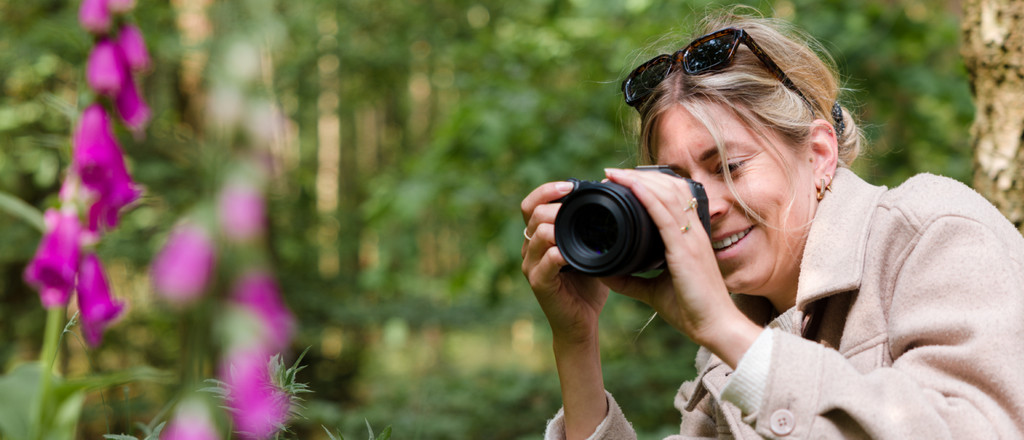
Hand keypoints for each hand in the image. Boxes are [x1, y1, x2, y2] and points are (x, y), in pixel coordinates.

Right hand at [521, 181, 610, 343]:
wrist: (582, 322)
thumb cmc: (588, 285)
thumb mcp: (590, 249)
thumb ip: (591, 228)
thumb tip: (609, 196)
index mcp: (539, 237)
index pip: (531, 204)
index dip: (546, 190)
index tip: (570, 185)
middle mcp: (530, 248)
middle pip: (533, 214)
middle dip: (555, 205)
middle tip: (576, 203)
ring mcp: (532, 266)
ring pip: (538, 234)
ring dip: (558, 226)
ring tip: (578, 227)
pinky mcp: (539, 284)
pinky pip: (546, 261)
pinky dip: (560, 254)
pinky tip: (573, 254)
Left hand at [599, 168, 759, 366]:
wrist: (716, 329)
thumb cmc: (692, 310)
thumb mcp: (654, 291)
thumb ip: (632, 281)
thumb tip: (606, 273)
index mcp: (690, 237)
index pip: (673, 196)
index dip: (649, 183)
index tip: (622, 181)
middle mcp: (694, 232)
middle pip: (670, 188)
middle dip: (640, 176)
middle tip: (612, 174)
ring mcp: (692, 239)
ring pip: (667, 195)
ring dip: (640, 180)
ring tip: (615, 175)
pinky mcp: (686, 250)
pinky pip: (666, 216)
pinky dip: (648, 197)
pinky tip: (633, 187)